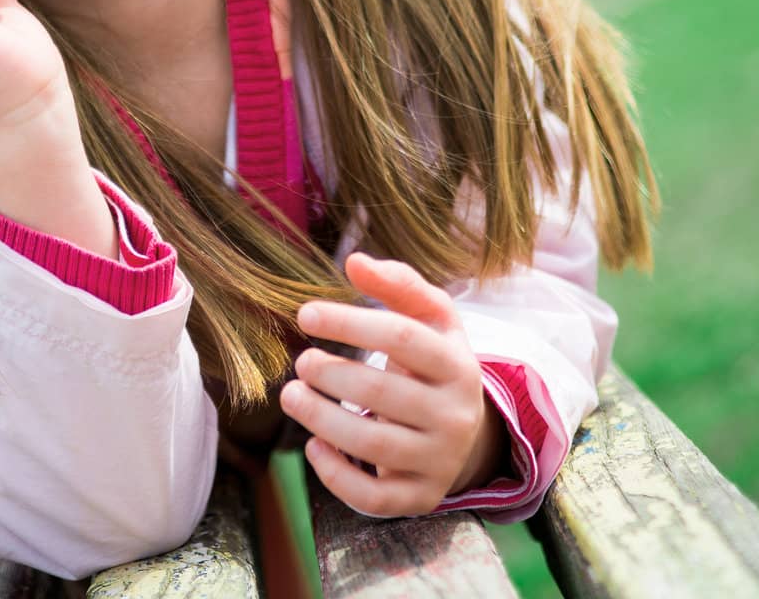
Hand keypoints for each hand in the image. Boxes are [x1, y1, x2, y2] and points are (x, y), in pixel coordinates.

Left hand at [278, 252, 509, 517]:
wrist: (467, 429)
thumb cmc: (434, 360)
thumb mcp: (430, 317)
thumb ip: (397, 283)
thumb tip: (354, 261)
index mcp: (458, 363)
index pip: (402, 337)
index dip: (349, 323)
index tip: (305, 314)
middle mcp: (455, 415)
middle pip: (384, 392)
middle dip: (331, 373)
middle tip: (301, 361)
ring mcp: (440, 461)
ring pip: (374, 446)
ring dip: (322, 419)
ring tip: (291, 395)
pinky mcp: (420, 497)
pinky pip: (374, 498)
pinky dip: (336, 474)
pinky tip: (313, 445)